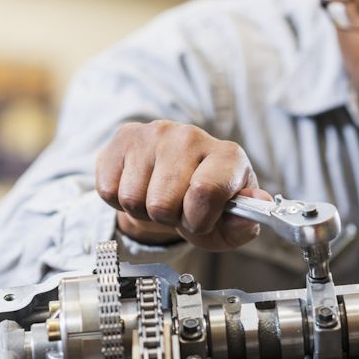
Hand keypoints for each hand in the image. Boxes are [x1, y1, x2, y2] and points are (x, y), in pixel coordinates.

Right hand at [95, 120, 270, 249]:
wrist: (176, 181)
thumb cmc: (206, 203)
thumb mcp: (229, 223)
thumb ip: (243, 225)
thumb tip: (250, 214)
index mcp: (228, 156)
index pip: (205, 191)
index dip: (198, 220)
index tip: (200, 220)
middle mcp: (192, 137)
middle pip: (162, 203)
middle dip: (168, 218)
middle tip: (177, 209)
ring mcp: (156, 133)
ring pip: (132, 199)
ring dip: (143, 211)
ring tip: (159, 199)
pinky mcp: (125, 137)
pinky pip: (108, 189)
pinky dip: (120, 201)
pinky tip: (140, 187)